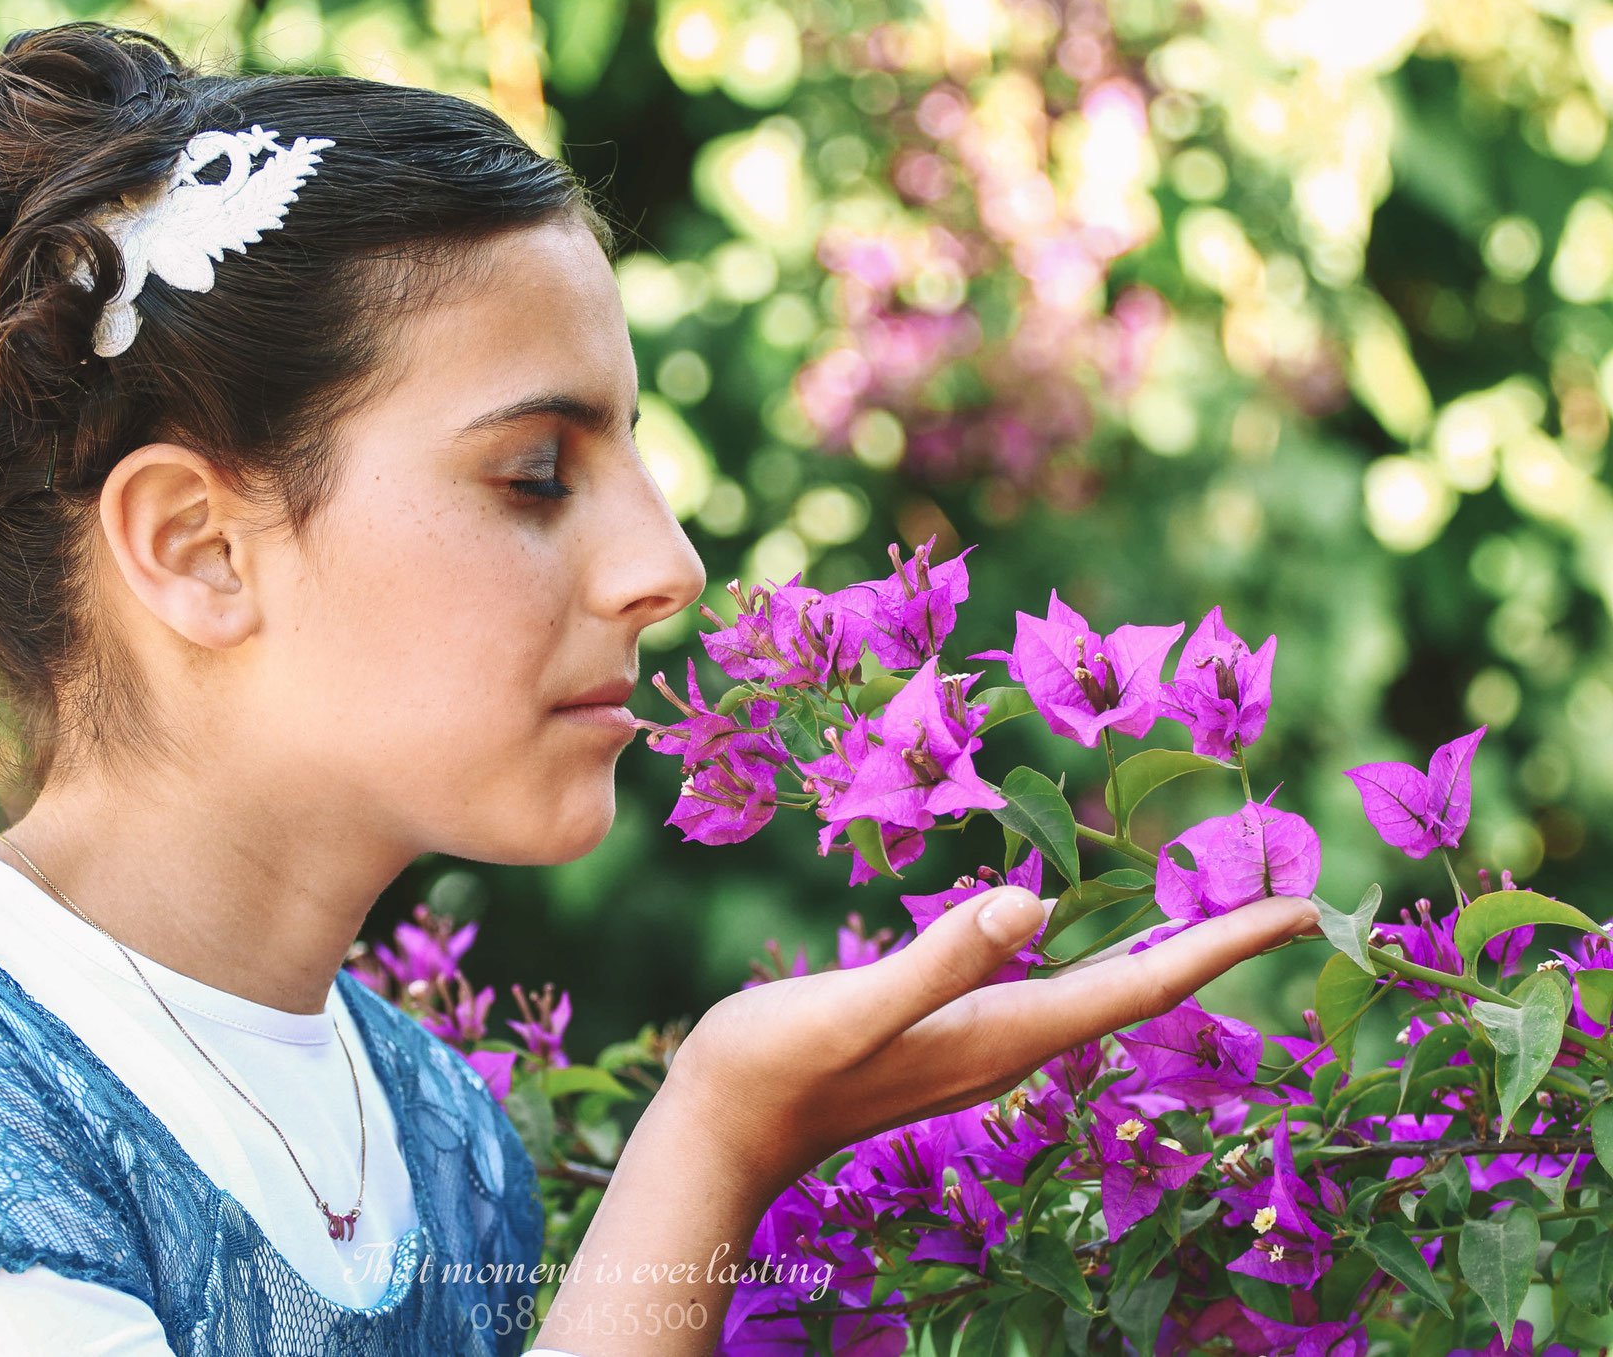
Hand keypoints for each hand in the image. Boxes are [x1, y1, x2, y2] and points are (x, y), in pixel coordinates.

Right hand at [663, 886, 1320, 1203]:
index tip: (1305, 907)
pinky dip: (1094, 955)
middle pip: (1141, 992)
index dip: (1226, 943)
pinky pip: (1051, 990)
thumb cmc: (776, 1065)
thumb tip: (1031, 904)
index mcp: (1005, 1031)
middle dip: (1217, 944)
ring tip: (1214, 903)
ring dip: (1163, 950)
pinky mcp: (948, 1038)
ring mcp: (981, 1046)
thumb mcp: (855, 1006)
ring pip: (1100, 992)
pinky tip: (1083, 932)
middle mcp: (1011, 1044)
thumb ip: (939, 960)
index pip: (1143, 985)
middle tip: (1290, 896)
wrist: (721, 1129)